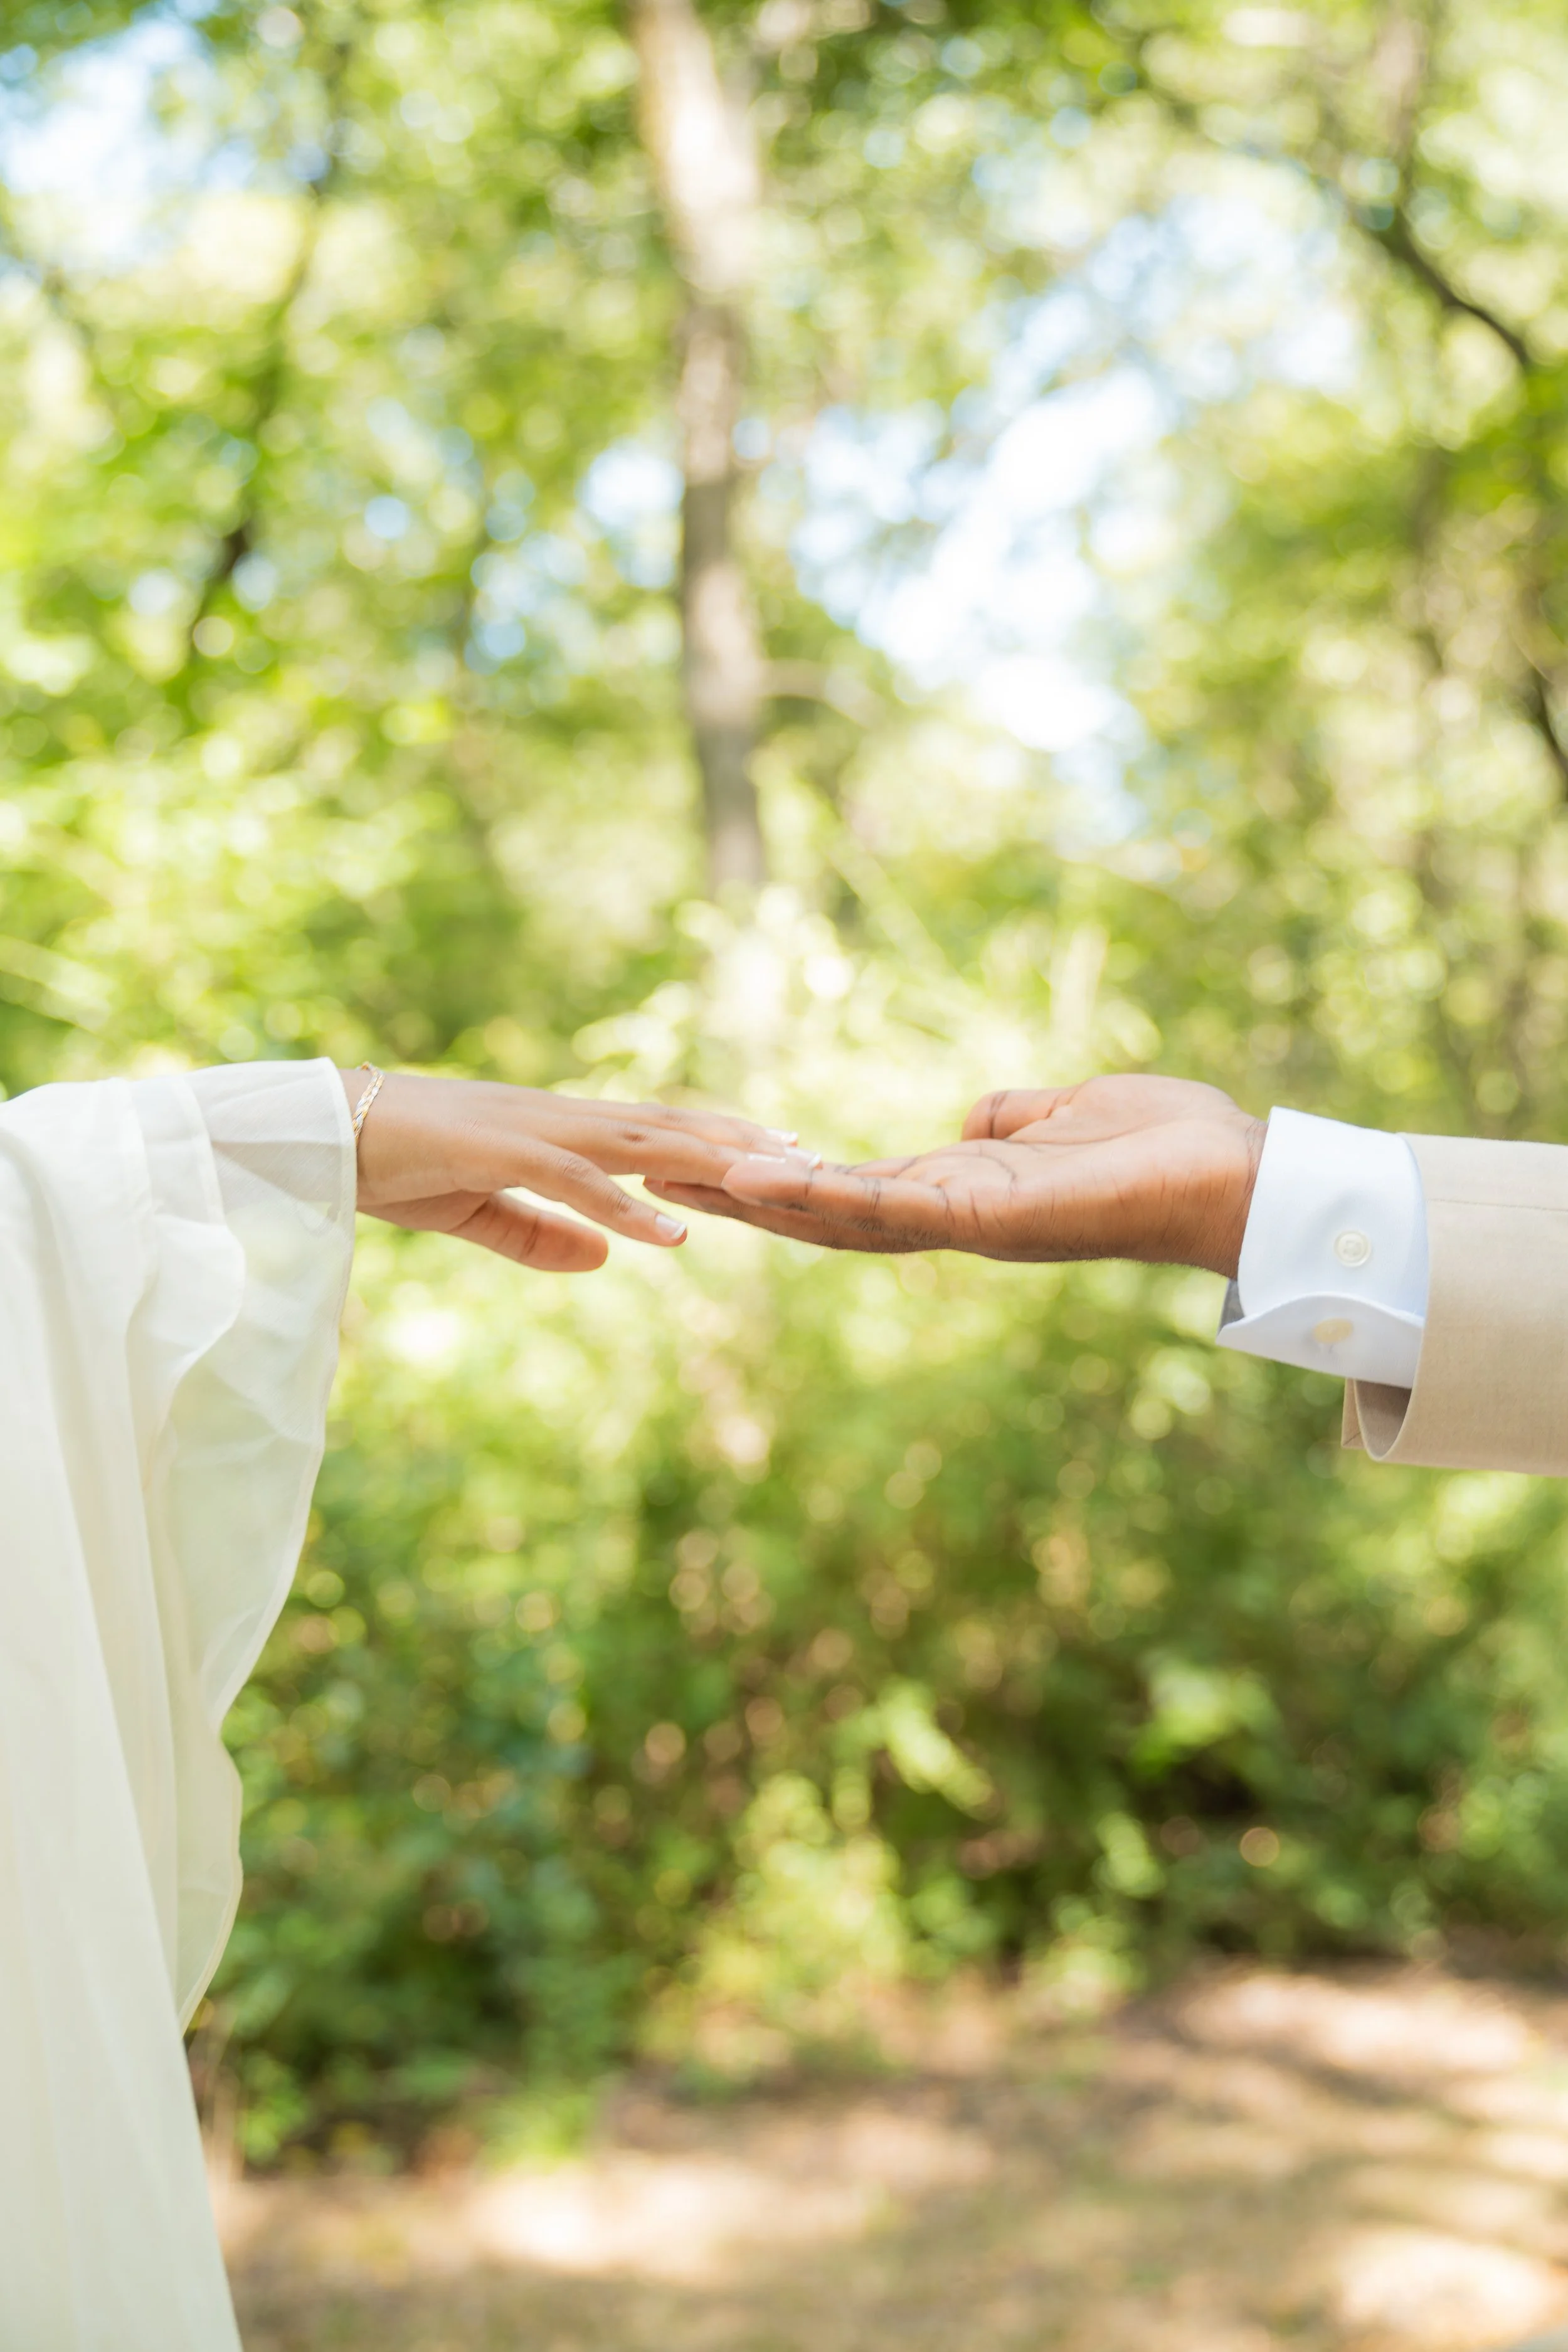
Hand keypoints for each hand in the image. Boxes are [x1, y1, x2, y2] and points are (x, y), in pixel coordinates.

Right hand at [340, 1069, 809, 1272]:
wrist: (315, 1136)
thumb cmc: (390, 1166)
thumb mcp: (473, 1212)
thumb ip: (537, 1234)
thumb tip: (604, 1258)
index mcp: (551, 1130)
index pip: (649, 1128)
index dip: (711, 1135)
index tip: (771, 1147)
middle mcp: (553, 1119)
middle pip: (662, 1124)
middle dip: (732, 1137)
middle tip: (804, 1153)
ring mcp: (529, 1130)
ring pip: (635, 1142)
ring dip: (701, 1160)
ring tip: (763, 1179)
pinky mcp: (497, 1153)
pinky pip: (574, 1181)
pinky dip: (626, 1205)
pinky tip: (671, 1231)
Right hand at [647, 1074, 1265, 1277]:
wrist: (1235, 1176)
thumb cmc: (1167, 1144)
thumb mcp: (1069, 1114)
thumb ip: (1012, 1119)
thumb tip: (972, 1120)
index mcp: (970, 1193)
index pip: (857, 1190)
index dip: (784, 1183)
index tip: (714, 1165)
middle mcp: (956, 1218)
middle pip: (826, 1215)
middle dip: (742, 1199)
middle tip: (657, 1177)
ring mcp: (966, 1223)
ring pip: (837, 1217)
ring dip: (756, 1201)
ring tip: (678, 1177)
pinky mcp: (986, 1216)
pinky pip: (885, 1205)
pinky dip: (817, 1196)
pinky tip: (758, 1182)